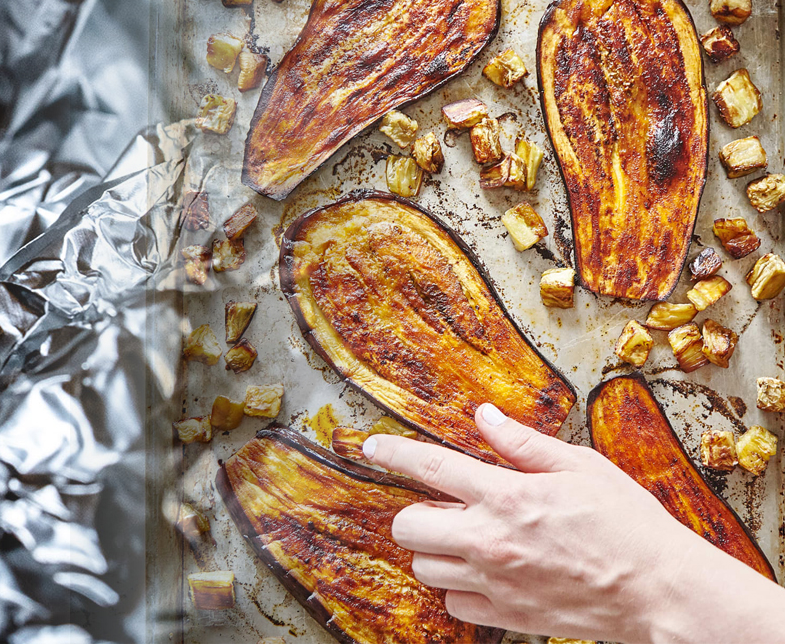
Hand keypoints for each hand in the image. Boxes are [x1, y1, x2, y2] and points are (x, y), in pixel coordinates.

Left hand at [362, 404, 784, 643]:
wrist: (662, 593)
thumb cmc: (629, 525)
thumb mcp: (582, 466)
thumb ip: (524, 443)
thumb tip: (484, 418)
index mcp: (507, 495)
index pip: (429, 467)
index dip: (392, 453)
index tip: (371, 446)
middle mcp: (490, 540)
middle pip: (407, 525)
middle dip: (416, 511)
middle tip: (444, 506)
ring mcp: (494, 582)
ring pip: (424, 566)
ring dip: (436, 549)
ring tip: (468, 538)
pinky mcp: (506, 615)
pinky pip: (453, 603)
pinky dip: (460, 587)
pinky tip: (486, 572)